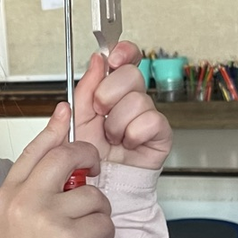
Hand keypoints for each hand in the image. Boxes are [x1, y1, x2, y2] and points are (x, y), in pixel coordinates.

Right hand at [0, 103, 114, 237]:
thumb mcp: (15, 218)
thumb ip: (34, 185)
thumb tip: (57, 147)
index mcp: (8, 193)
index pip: (35, 148)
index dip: (56, 128)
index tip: (67, 111)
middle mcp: (24, 201)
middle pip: (67, 156)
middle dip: (89, 158)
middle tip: (95, 171)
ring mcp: (46, 218)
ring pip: (93, 193)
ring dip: (99, 212)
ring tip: (86, 232)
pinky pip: (103, 220)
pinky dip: (104, 234)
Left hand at [74, 42, 172, 170]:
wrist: (98, 185)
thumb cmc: (87, 156)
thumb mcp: (77, 118)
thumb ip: (85, 88)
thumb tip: (97, 61)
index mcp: (111, 91)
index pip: (127, 58)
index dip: (123, 52)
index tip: (112, 59)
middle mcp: (130, 100)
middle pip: (131, 74)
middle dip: (108, 94)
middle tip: (101, 113)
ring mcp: (146, 115)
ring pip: (138, 99)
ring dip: (117, 123)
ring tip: (112, 138)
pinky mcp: (160, 133)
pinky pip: (151, 121)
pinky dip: (133, 135)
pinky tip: (127, 144)